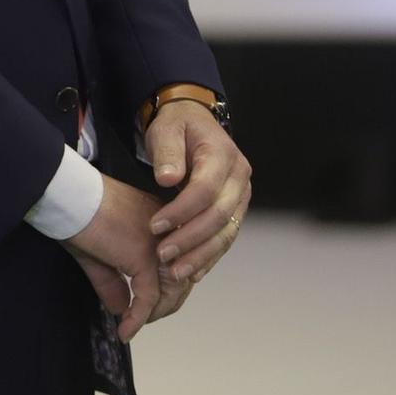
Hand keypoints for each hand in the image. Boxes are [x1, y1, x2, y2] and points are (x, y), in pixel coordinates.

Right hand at [61, 172, 174, 341]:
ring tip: (132, 326)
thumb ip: (112, 280)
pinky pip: (147, 299)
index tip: (149, 302)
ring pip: (171, 292)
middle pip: (181, 278)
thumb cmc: (75, 210)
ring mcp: (158, 246)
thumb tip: (120, 308)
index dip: (167, 286)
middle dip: (164, 304)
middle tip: (142, 319)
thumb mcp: (96, 251)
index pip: (178, 261)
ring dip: (154, 314)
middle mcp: (168, 231)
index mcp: (161, 221)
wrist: (66, 194)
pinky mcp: (144, 259)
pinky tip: (124, 330)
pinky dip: (137, 319)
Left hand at [146, 100, 251, 287]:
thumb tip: (167, 178)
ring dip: (202, 255)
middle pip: (219, 216)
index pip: (205, 190)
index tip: (154, 226)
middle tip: (163, 256)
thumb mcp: (166, 128)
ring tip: (176, 272)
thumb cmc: (176, 125)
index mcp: (224, 156)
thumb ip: (167, 152)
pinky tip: (193, 272)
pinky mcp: (235, 209)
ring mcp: (241, 196)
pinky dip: (209, 255)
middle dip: (190, 239)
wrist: (193, 122)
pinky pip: (225, 236)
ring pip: (226, 232)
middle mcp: (240, 179)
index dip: (180, 211)